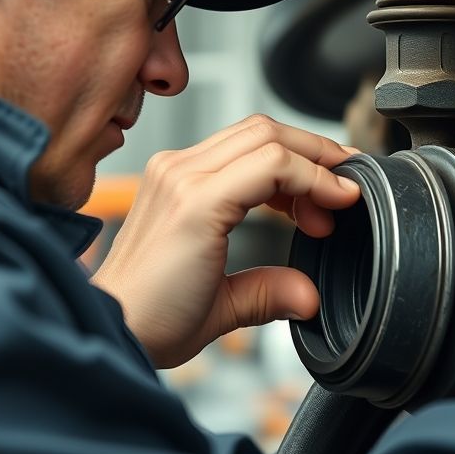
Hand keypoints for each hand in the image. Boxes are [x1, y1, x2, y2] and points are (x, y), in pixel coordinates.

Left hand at [91, 115, 360, 367]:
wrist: (107, 320)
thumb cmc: (149, 319)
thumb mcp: (220, 314)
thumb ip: (272, 295)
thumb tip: (311, 294)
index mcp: (195, 204)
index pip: (274, 161)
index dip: (320, 175)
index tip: (347, 197)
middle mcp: (180, 175)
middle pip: (266, 133)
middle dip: (316, 154)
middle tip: (343, 184)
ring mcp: (173, 169)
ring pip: (249, 132)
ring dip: (294, 155)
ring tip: (316, 198)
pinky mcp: (171, 174)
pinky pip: (229, 147)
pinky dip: (267, 161)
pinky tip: (282, 194)